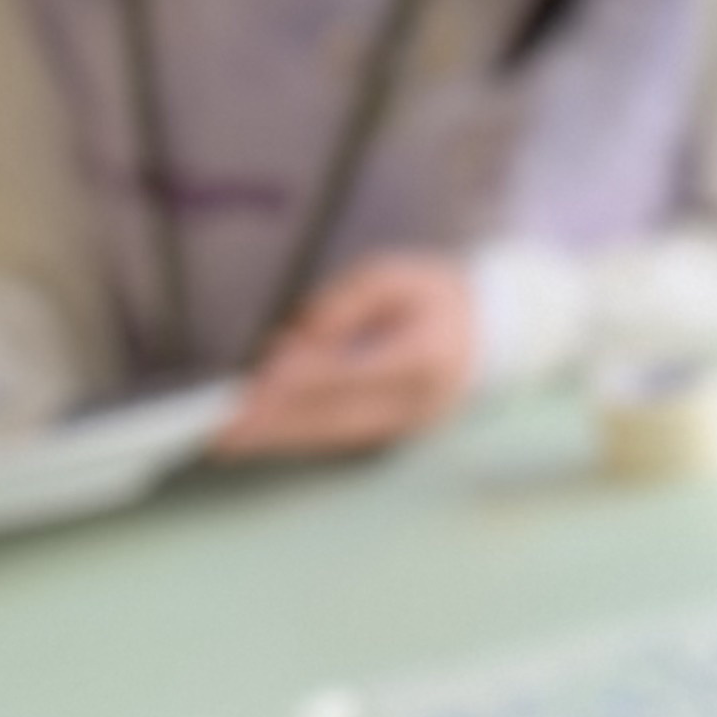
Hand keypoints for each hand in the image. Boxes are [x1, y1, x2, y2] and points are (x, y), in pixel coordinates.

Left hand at [222, 251, 478, 456]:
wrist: (491, 334)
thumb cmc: (437, 297)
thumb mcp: (396, 276)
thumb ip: (348, 300)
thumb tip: (302, 335)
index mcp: (425, 356)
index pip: (356, 372)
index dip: (307, 379)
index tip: (263, 382)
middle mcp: (417, 402)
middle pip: (338, 417)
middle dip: (278, 423)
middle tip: (226, 429)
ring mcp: (407, 423)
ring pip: (334, 435)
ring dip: (279, 438)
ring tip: (229, 441)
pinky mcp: (394, 432)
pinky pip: (339, 437)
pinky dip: (297, 436)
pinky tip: (261, 436)